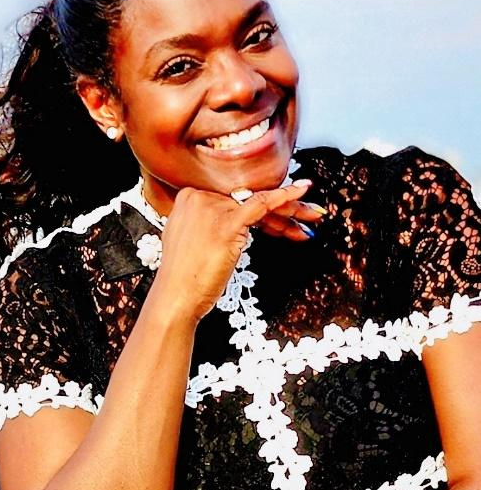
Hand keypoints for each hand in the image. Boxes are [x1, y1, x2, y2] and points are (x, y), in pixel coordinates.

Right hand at [154, 182, 320, 322]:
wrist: (176, 297)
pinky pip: (262, 204)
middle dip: (281, 207)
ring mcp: (212, 207)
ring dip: (291, 210)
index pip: (235, 197)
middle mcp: (200, 196)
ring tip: (312, 213)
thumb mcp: (190, 240)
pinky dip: (285, 196)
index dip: (264, 206)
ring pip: (260, 203)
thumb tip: (228, 226)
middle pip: (249, 198)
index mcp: (189, 197)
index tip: (283, 214)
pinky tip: (301, 191)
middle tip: (306, 210)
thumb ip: (207, 225)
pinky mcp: (228, 223)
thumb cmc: (185, 277)